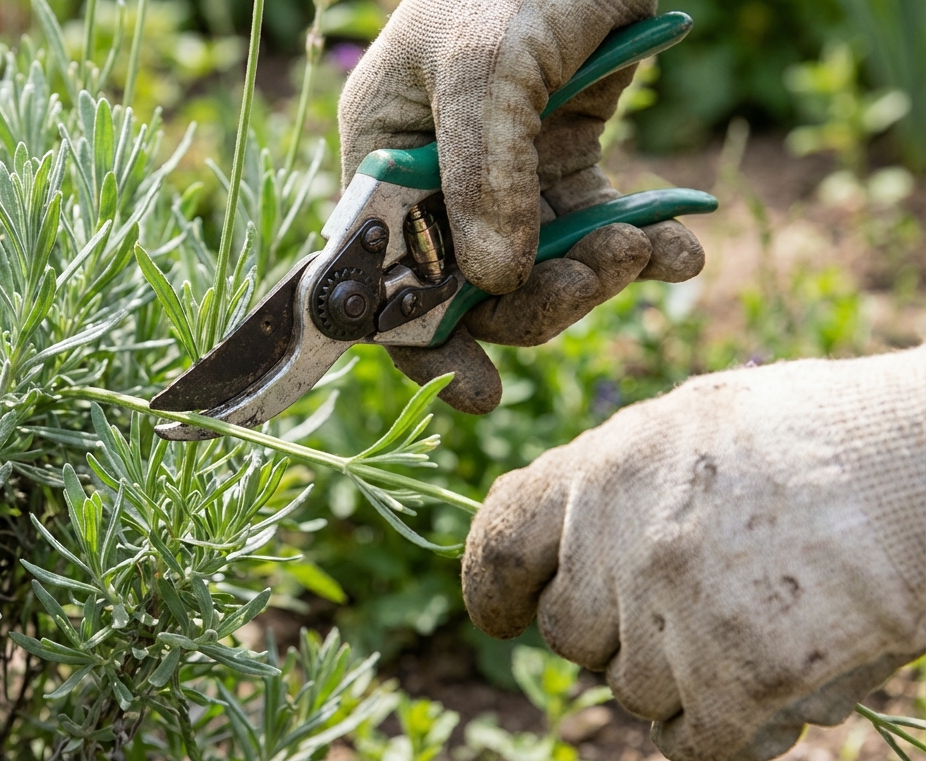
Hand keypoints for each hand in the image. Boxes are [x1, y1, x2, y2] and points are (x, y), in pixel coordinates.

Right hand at [339, 0, 704, 412]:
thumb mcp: (482, 69)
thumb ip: (481, 174)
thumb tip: (498, 283)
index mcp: (383, 157)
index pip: (386, 274)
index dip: (423, 340)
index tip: (476, 389)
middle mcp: (436, 180)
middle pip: (471, 289)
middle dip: (533, 302)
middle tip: (593, 279)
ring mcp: (504, 179)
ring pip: (538, 272)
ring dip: (594, 277)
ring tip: (642, 248)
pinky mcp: (567, 165)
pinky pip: (596, 232)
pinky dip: (641, 249)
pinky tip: (678, 250)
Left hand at [461, 347, 925, 760]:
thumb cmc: (829, 437)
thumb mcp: (697, 425)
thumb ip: (622, 487)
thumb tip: (571, 552)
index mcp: (602, 470)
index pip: (500, 543)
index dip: (492, 587)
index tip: (501, 615)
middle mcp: (620, 544)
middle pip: (570, 634)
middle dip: (613, 634)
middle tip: (688, 609)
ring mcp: (674, 616)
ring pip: (632, 691)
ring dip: (680, 680)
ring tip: (758, 629)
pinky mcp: (736, 683)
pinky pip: (690, 744)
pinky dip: (721, 733)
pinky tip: (767, 702)